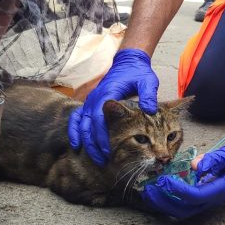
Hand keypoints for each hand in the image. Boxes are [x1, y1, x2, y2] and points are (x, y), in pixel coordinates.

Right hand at [68, 49, 158, 165]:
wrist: (128, 64)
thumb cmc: (138, 74)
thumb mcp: (147, 81)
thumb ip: (148, 94)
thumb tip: (149, 109)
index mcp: (107, 94)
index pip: (99, 118)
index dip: (101, 136)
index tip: (108, 151)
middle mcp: (95, 98)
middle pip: (88, 125)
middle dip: (94, 145)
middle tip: (103, 161)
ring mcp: (90, 101)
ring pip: (80, 124)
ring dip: (86, 142)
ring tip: (96, 158)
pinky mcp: (89, 104)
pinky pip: (76, 119)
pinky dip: (74, 132)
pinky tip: (77, 146)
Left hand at [142, 136, 224, 219]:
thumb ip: (214, 159)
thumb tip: (195, 165)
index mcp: (219, 190)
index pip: (195, 196)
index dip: (178, 190)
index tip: (164, 180)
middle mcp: (212, 199)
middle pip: (185, 209)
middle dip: (164, 201)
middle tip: (149, 189)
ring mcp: (207, 201)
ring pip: (182, 211)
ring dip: (163, 204)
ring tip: (148, 192)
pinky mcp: (202, 198)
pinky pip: (183, 205)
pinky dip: (168, 201)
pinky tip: (158, 191)